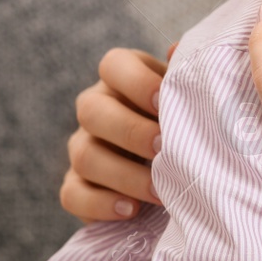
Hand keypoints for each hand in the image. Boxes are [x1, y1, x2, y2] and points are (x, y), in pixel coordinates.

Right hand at [59, 44, 171, 221]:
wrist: (174, 170)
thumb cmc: (185, 122)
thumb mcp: (189, 97)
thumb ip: (186, 76)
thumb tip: (177, 51)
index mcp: (122, 79)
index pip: (112, 64)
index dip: (136, 81)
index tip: (165, 102)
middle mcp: (95, 108)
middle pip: (91, 110)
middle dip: (131, 131)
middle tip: (165, 148)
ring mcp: (81, 147)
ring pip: (85, 155)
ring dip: (125, 175)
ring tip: (161, 190)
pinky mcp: (75, 186)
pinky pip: (72, 194)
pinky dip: (101, 204)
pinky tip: (131, 210)